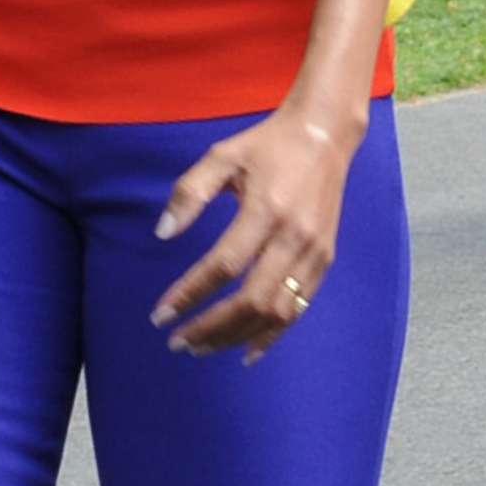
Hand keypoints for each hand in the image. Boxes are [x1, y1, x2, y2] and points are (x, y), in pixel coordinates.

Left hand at [150, 103, 359, 363]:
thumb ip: (189, 193)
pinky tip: (246, 350)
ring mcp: (314, 253)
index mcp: (266, 209)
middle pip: (252, 299)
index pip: (224, 266)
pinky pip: (298, 309)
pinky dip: (272, 335)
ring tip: (202, 347)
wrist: (325, 135)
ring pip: (276, 312)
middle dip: (211, 327)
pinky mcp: (325, 260)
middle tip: (177, 342)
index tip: (161, 315)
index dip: (190, 294)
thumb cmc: (266, 145)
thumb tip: (162, 234)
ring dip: (237, 336)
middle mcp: (295, 237)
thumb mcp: (222, 156)